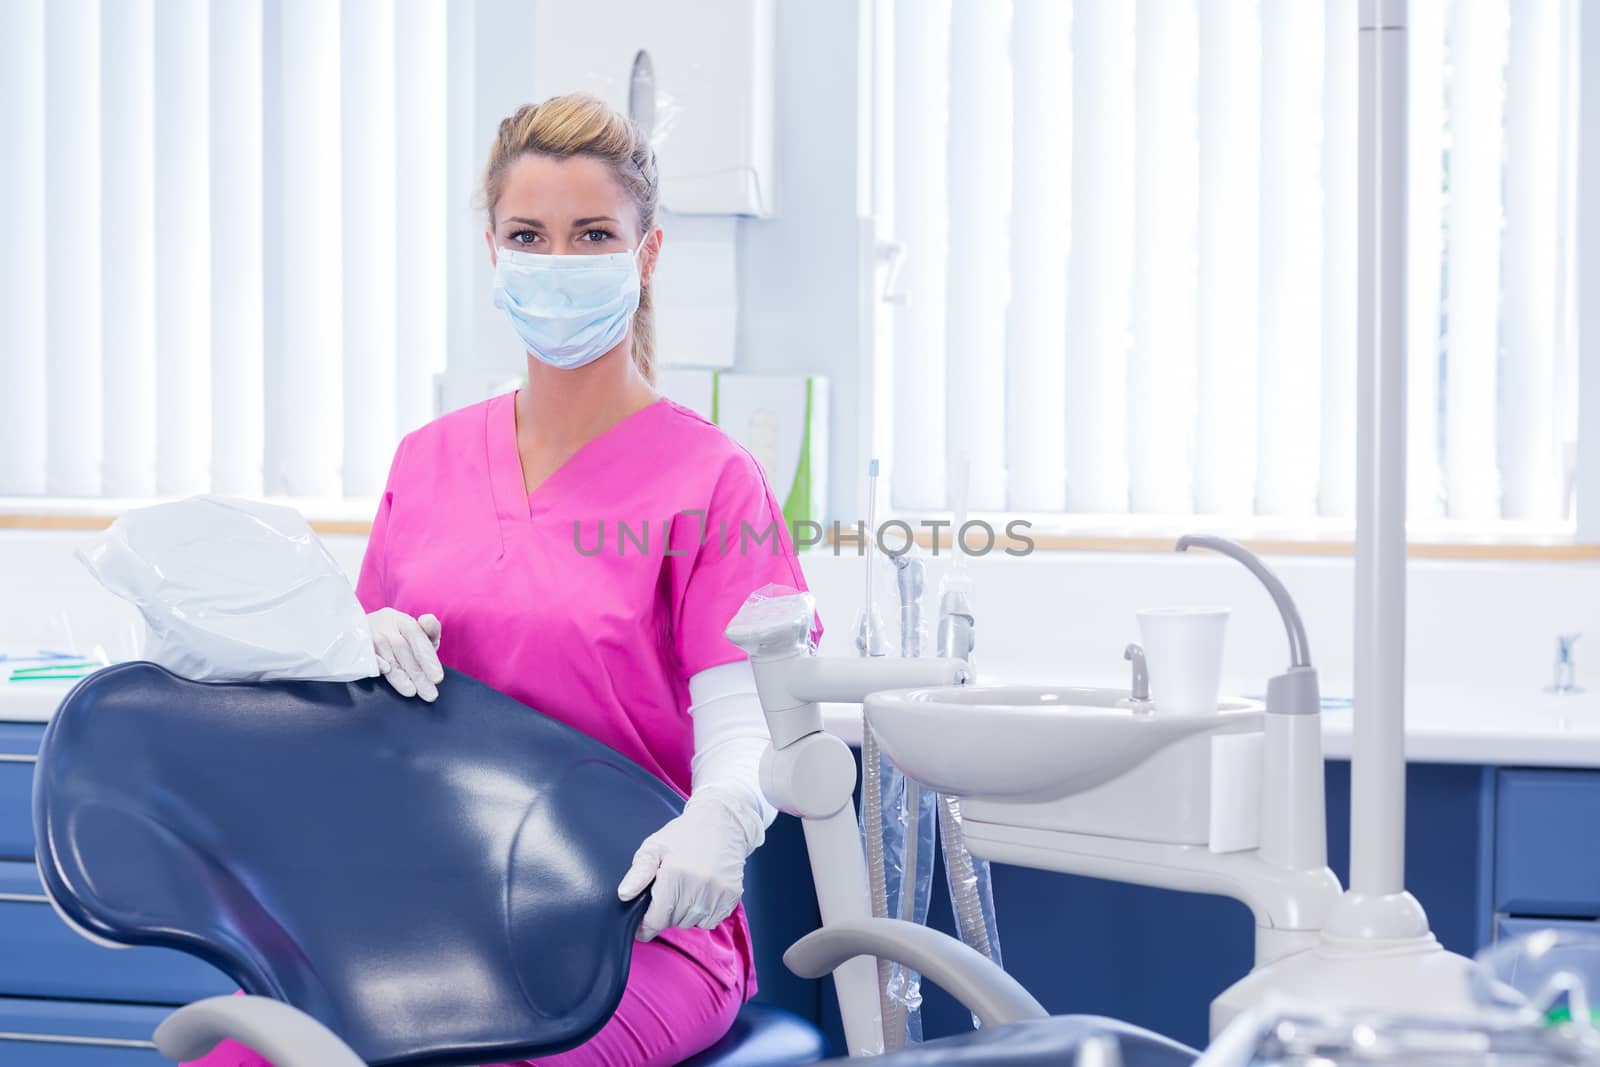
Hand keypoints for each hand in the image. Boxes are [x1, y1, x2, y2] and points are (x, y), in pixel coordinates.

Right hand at [366, 608, 442, 701]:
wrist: (361, 632)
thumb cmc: (398, 636)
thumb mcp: (416, 632)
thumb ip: (430, 629)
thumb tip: (428, 620)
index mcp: (401, 620)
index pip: (416, 636)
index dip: (427, 657)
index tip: (438, 678)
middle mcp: (383, 624)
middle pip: (402, 648)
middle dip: (417, 673)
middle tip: (430, 695)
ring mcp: (367, 633)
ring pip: (385, 654)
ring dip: (398, 675)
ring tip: (411, 692)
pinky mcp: (353, 644)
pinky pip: (364, 654)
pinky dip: (374, 662)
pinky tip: (385, 672)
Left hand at [616, 788, 760, 940]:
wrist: (722, 821)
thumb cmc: (684, 834)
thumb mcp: (654, 847)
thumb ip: (638, 873)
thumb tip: (624, 895)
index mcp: (674, 875)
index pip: (657, 919)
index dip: (646, 926)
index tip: (642, 926)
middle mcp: (698, 886)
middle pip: (674, 922)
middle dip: (666, 913)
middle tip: (668, 893)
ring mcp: (717, 892)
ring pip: (692, 923)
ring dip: (685, 914)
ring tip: (686, 890)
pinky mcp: (731, 896)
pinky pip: (712, 921)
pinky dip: (704, 914)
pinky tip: (702, 894)